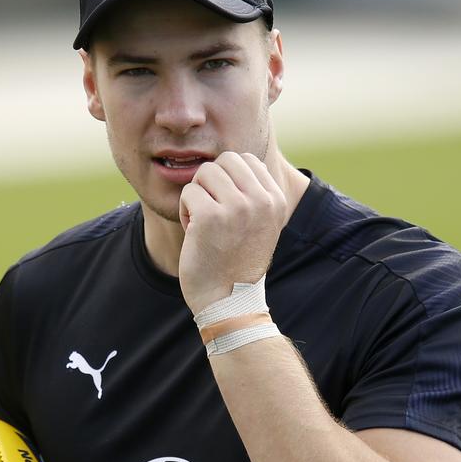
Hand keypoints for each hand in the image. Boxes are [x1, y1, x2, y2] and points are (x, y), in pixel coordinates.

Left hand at [178, 151, 286, 313]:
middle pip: (225, 161)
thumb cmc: (237, 262)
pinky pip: (188, 192)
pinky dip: (185, 212)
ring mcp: (237, 207)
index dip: (228, 179)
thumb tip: (230, 159)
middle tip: (211, 212)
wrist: (229, 302)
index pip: (247, 160)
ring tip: (204, 223)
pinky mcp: (211, 216)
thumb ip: (253, 192)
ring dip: (197, 196)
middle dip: (211, 183)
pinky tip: (194, 233)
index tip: (227, 207)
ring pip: (204, 173)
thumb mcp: (259, 224)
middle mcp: (261, 200)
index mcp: (276, 200)